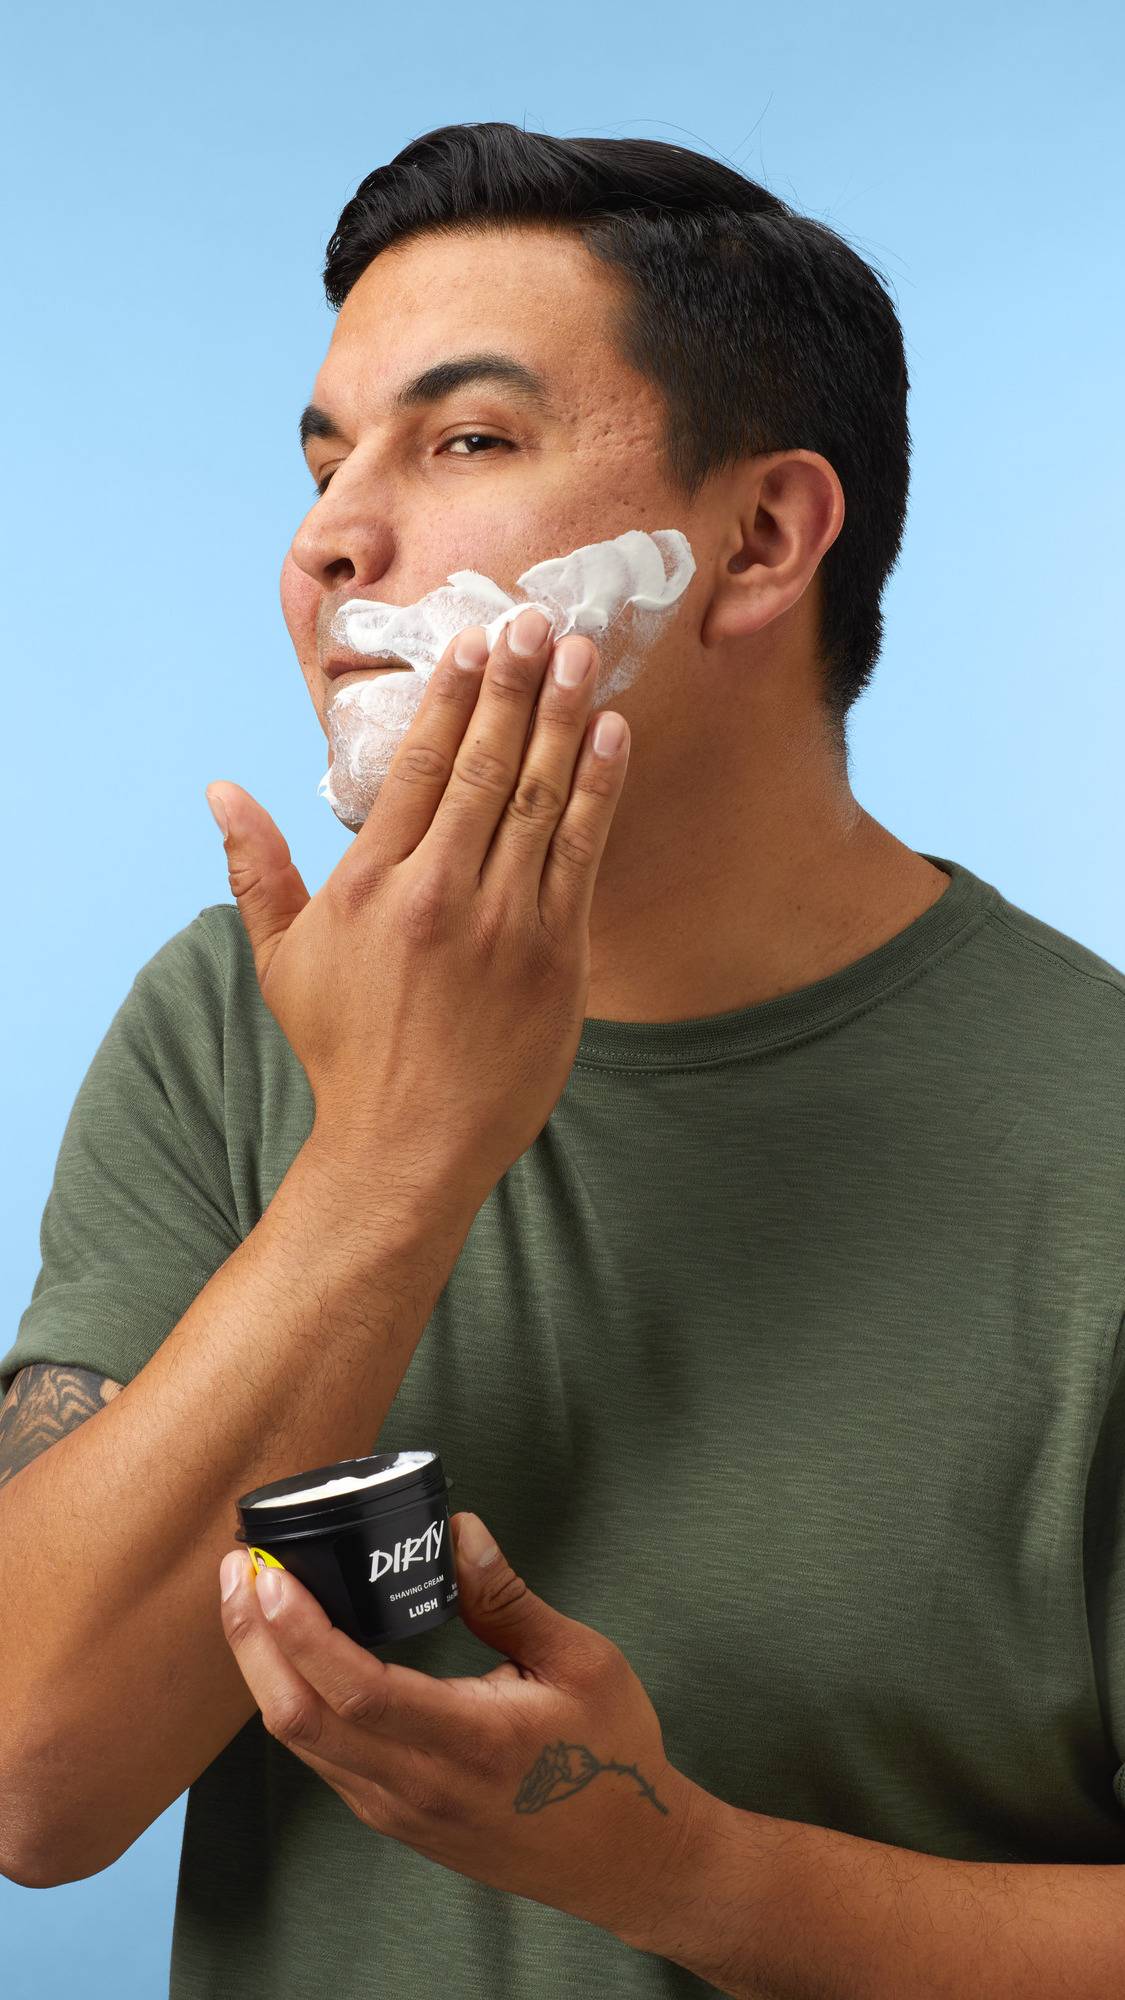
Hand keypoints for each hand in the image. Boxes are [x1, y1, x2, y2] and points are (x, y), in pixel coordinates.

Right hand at [205, 613, 629, 1210]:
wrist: (406, 1146)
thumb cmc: (343, 1051)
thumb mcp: (280, 961)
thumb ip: (256, 868)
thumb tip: (222, 790)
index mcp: (371, 884)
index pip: (418, 765)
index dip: (453, 696)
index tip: (475, 642)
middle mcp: (439, 891)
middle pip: (486, 765)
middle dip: (517, 685)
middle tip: (542, 622)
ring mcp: (503, 922)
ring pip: (542, 798)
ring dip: (567, 719)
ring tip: (585, 655)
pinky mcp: (555, 956)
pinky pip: (582, 854)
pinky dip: (600, 791)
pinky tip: (613, 738)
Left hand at [218, 1509, 698, 1942]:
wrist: (626, 1860)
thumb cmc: (611, 1756)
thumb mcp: (581, 1661)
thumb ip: (509, 1598)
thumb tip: (459, 1531)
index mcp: (470, 1743)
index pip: (354, 1689)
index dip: (297, 1631)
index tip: (267, 1574)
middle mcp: (418, 1786)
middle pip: (298, 1718)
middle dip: (253, 1638)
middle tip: (237, 1568)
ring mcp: (399, 1810)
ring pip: (300, 1741)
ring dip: (263, 1667)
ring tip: (251, 1598)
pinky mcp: (395, 1818)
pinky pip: (321, 1758)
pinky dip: (291, 1699)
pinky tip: (290, 1653)